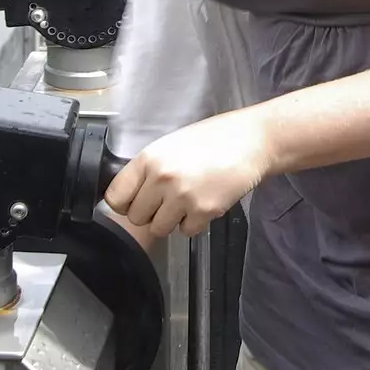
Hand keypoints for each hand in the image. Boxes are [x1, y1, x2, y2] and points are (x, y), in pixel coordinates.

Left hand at [103, 108, 272, 242]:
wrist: (253, 141)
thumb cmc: (214, 138)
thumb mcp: (171, 145)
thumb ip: (149, 169)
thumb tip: (130, 194)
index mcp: (149, 158)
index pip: (115, 197)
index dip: (124, 203)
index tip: (134, 202)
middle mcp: (162, 178)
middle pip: (136, 217)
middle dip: (150, 212)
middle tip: (168, 200)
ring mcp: (183, 196)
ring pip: (159, 228)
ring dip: (171, 220)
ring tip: (187, 201)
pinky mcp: (204, 211)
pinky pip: (186, 231)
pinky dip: (194, 223)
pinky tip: (204, 202)